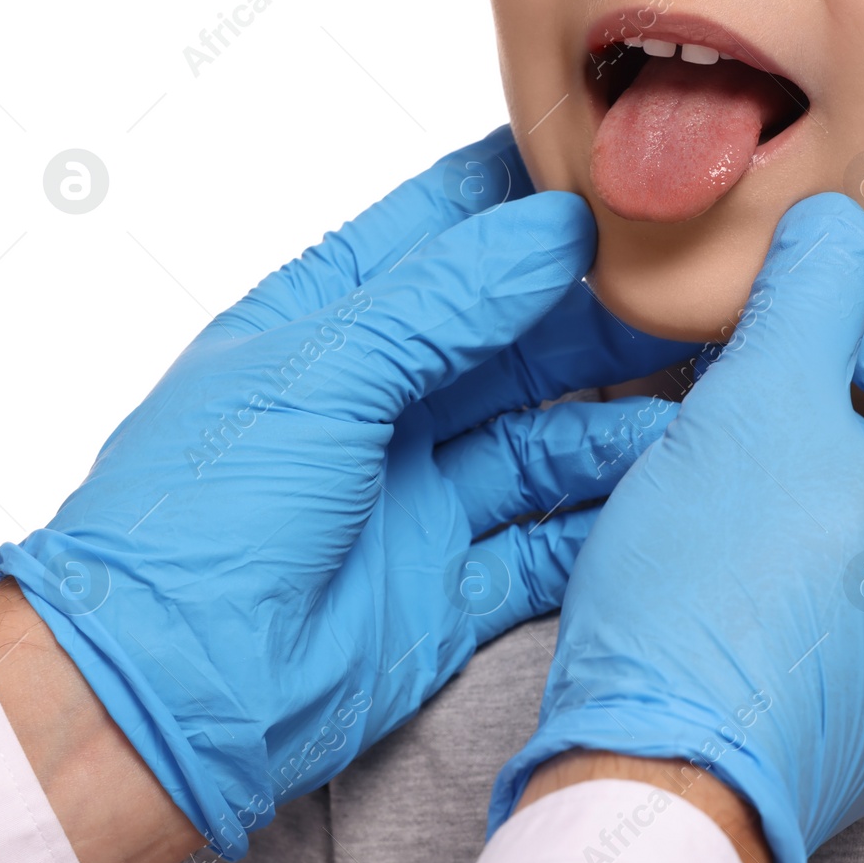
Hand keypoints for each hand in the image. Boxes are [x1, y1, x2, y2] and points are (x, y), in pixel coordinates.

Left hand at [0, 128, 688, 858]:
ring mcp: (418, 494)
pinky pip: (547, 534)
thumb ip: (440, 301)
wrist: (170, 696)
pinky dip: (601, 512)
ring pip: (540, 434)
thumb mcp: (320, 376)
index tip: (604, 166)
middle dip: (591, 308)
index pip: (433, 234)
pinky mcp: (451, 580)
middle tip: (678, 280)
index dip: (514, 195)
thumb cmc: (202, 520)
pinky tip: (656, 481)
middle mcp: (378, 405)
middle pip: (507, 336)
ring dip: (612, 414)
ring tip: (693, 382)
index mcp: (324, 329)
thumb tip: (548, 230)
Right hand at [489, 131, 863, 862]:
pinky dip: (821, 496)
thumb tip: (838, 231)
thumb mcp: (760, 403)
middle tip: (769, 333)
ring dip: (828, 423)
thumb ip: (812, 291)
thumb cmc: (720, 592)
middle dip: (859, 344)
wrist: (671, 780)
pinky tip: (745, 507)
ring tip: (735, 431)